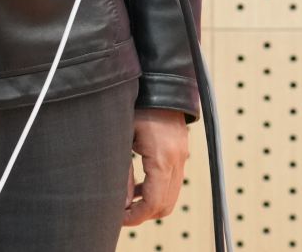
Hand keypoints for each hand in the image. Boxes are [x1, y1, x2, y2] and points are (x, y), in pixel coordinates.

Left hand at [123, 107, 189, 226]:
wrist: (159, 83)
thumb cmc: (138, 105)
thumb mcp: (123, 137)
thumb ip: (123, 172)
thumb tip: (122, 202)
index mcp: (163, 158)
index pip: (155, 202)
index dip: (136, 215)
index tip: (119, 218)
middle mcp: (178, 160)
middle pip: (166, 204)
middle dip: (144, 214)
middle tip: (122, 213)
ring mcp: (182, 156)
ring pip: (171, 195)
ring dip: (151, 203)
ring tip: (127, 201)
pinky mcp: (181, 152)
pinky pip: (173, 181)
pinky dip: (158, 190)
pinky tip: (139, 187)